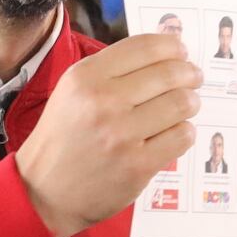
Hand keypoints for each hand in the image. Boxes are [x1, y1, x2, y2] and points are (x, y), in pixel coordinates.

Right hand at [13, 32, 200, 236]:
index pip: (145, 47)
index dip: (172, 46)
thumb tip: (165, 53)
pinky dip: (184, 131)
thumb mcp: (72, 91)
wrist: (43, 190)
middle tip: (193, 78)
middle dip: (189, 73)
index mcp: (86, 77)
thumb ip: (112, 70)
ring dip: (190, 102)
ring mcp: (122, 135)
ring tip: (186, 105)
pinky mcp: (138, 165)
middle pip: (170, 73)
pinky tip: (174, 132)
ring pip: (182, 103)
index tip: (181, 51)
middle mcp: (103, 102)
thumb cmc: (63, 137)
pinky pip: (182, 136)